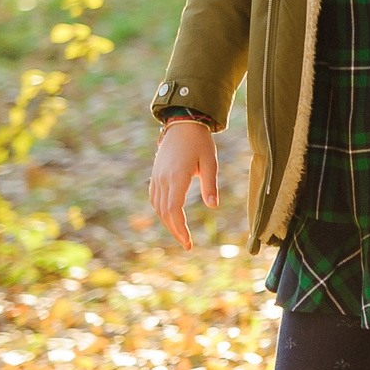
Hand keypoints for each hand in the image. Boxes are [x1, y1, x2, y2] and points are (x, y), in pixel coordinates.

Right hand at [149, 120, 218, 247]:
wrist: (182, 124)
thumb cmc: (200, 143)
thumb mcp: (210, 162)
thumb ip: (210, 185)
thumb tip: (214, 206)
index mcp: (176, 177)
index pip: (174, 210)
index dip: (180, 229)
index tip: (188, 243)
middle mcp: (163, 179)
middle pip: (164, 212)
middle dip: (174, 230)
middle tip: (186, 244)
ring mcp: (156, 177)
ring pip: (157, 207)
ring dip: (167, 222)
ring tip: (180, 234)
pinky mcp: (156, 175)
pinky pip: (155, 198)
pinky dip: (161, 211)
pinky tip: (170, 217)